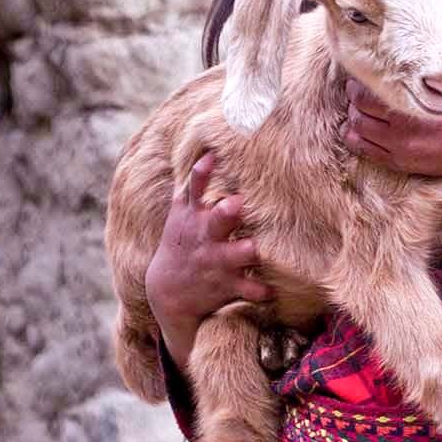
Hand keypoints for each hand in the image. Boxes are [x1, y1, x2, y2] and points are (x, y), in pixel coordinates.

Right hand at [145, 152, 270, 368]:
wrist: (169, 292)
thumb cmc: (185, 243)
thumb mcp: (182, 214)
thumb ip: (195, 184)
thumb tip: (209, 148)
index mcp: (195, 217)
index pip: (195, 188)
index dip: (203, 172)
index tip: (213, 155)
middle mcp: (206, 237)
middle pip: (218, 220)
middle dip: (227, 212)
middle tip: (237, 203)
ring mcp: (217, 262)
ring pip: (237, 254)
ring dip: (248, 250)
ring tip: (258, 248)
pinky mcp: (227, 286)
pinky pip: (248, 290)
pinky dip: (260, 291)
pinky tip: (272, 291)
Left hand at [343, 75, 441, 179]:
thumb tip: (439, 29)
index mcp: (413, 108)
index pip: (367, 94)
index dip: (361, 82)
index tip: (366, 74)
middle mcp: (402, 132)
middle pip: (358, 112)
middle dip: (354, 98)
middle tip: (357, 88)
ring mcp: (400, 150)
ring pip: (357, 132)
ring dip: (354, 117)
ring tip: (359, 108)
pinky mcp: (401, 163)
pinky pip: (366, 151)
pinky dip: (355, 138)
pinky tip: (357, 129)